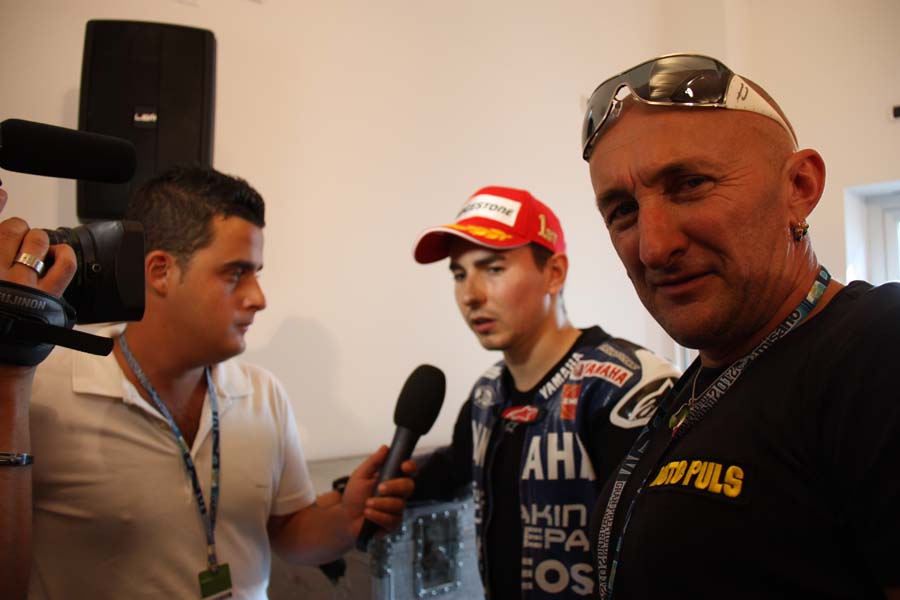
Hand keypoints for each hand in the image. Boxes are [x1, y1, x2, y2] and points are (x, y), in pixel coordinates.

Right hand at [0, 184, 76, 374]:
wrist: (0, 358)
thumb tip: (2, 201)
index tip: (3, 194)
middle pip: (10, 230)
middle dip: (17, 228)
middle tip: (18, 235)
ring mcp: (21, 284)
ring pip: (35, 243)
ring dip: (38, 240)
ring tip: (36, 248)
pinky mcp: (46, 296)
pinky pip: (65, 265)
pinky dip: (65, 255)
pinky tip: (60, 256)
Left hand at [342, 445, 416, 536]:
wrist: (345, 519)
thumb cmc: (353, 496)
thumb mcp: (360, 476)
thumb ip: (373, 462)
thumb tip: (385, 448)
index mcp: (392, 479)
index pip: (408, 470)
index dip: (410, 467)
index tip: (403, 466)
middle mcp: (397, 493)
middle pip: (409, 486)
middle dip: (394, 486)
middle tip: (380, 489)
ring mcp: (397, 509)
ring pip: (399, 504)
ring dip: (381, 504)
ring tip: (367, 505)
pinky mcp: (393, 523)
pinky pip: (392, 519)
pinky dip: (378, 516)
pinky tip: (368, 514)